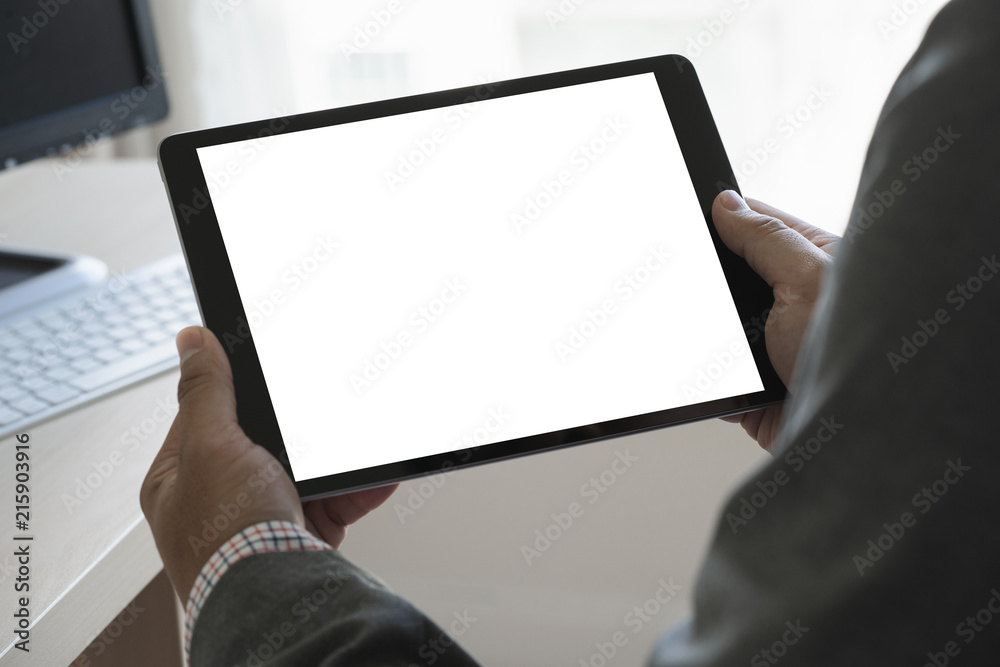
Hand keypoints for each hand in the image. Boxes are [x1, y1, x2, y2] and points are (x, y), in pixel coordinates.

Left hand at [141, 326, 394, 601]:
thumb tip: (191, 341)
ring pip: (306, 472)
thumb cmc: (224, 539)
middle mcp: (218, 499)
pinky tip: (378, 477)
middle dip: (302, 430)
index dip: (240, 390)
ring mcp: (260, 518)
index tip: (270, 369)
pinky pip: (334, 501)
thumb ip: (207, 392)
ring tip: (363, 442)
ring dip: (338, 461)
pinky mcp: (298, 536)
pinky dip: (359, 489)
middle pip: (265, 442)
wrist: (268, 602)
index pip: (208, 415)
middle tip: (327, 409)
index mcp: (180, 477)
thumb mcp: (210, 446)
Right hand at [712, 191, 838, 450]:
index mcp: (815, 263)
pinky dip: (704, 378)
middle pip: (731, 278)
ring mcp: (773, 346)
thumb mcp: (808, 279)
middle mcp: (794, 302)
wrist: (859, 439)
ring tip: (694, 330)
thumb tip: (725, 203)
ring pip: (718, 329)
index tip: (686, 215)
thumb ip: (766, 238)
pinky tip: (702, 371)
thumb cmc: (858, 354)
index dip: (721, 220)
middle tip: (684, 282)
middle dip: (707, 284)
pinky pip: (715, 377)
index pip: (759, 227)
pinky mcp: (755, 389)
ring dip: (706, 334)